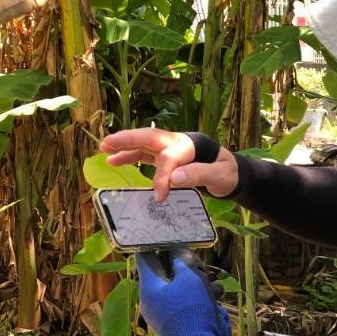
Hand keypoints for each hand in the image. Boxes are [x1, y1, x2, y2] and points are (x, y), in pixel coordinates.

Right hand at [100, 128, 238, 202]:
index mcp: (192, 146)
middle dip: (129, 140)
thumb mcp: (221, 177)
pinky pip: (145, 154)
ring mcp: (171, 148)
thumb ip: (200, 174)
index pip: (170, 158)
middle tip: (108, 144)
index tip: (160, 197)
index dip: (162, 177)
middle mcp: (178, 143)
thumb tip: (175, 177)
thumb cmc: (227, 174)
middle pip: (150, 138)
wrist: (232, 172)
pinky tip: (114, 160)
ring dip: (124, 146)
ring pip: (145, 144)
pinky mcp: (167, 156)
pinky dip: (130, 155)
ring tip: (104, 150)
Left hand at [135, 246, 234, 335]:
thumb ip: (182, 261)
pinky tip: (217, 296)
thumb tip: (176, 249)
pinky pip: (190, 301)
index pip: (145, 257)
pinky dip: (203, 295)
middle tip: (196, 261)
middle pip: (166, 270)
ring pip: (182, 285)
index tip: (166, 231)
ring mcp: (168, 311)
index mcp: (149, 287)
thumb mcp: (189, 279)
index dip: (154, 242)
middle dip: (183, 263)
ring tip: (210, 282)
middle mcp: (155, 299)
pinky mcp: (182, 320)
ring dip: (198, 280)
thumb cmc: (191, 311)